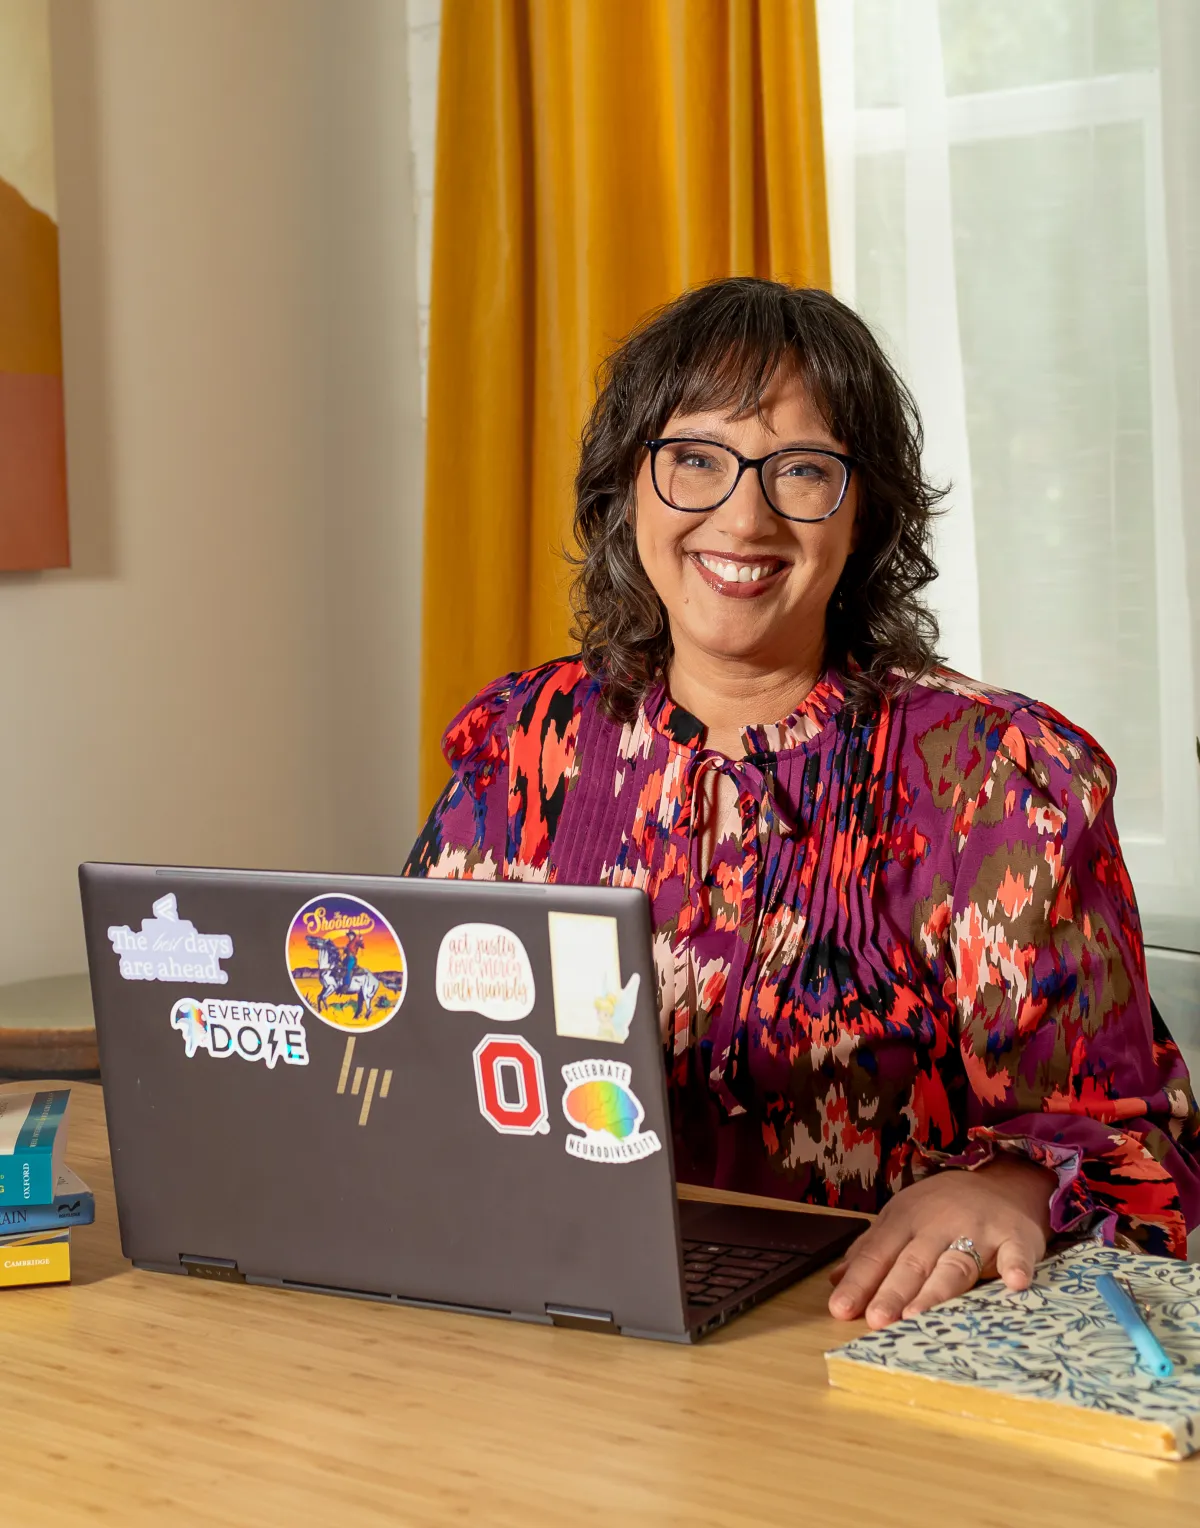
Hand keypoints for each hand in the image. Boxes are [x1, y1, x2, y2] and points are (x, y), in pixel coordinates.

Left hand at [827, 1157, 1055, 1328]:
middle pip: (912, 1263)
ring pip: (954, 1264)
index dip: (860, 1282)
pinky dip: (1016, 1267)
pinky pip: (1016, 1254)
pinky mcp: (1015, 1239)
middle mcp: (938, 1225)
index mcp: (905, 1220)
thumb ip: (870, 1251)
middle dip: (892, 1291)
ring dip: (936, 1289)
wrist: (1002, 1182)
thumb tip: (835, 1281)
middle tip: (876, 1319)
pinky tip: (1014, 1284)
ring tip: (917, 1314)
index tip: (840, 1309)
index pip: (877, 1254)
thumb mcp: (901, 1219)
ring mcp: (978, 1231)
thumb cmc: (943, 1209)